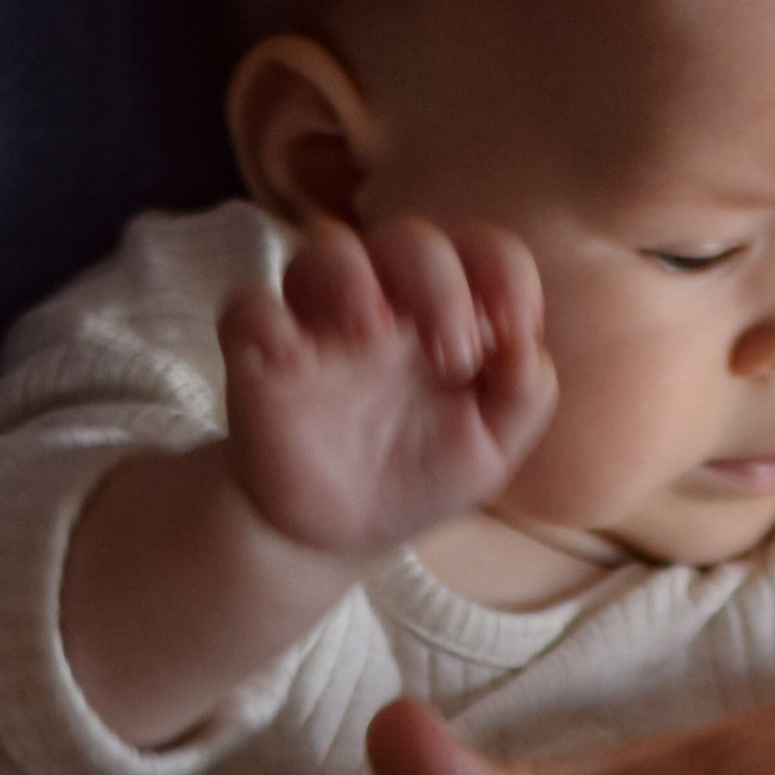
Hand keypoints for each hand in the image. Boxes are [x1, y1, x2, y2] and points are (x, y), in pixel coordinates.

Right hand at [220, 218, 554, 559]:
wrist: (335, 536)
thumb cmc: (416, 475)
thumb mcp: (490, 450)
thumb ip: (525, 397)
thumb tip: (527, 349)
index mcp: (442, 314)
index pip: (477, 250)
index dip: (503, 270)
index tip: (515, 328)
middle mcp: (381, 304)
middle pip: (405, 239)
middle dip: (439, 281)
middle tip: (453, 354)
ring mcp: (316, 324)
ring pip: (324, 249)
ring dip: (354, 278)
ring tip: (375, 335)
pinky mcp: (259, 356)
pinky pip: (247, 307)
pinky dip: (265, 320)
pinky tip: (290, 359)